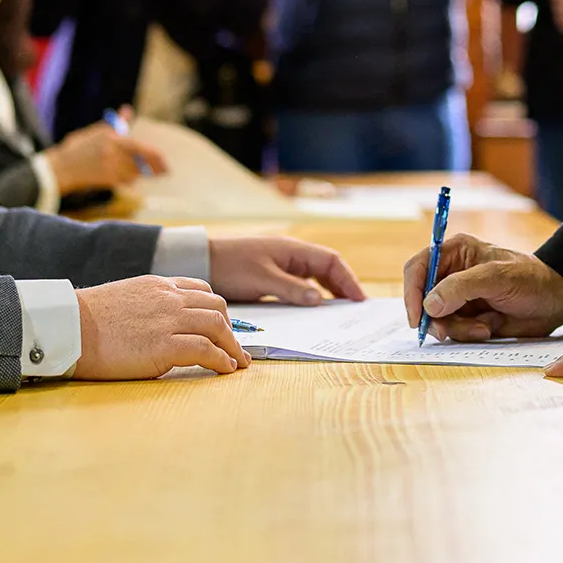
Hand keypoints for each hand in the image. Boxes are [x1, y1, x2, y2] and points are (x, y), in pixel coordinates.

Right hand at [46, 114, 166, 194]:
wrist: (62, 168)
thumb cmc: (79, 147)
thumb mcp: (96, 132)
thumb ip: (115, 123)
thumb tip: (127, 110)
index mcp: (111, 141)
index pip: (139, 147)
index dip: (154, 154)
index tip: (164, 158)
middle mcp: (113, 156)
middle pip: (141, 163)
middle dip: (156, 166)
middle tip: (166, 169)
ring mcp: (110, 170)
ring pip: (136, 173)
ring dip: (146, 172)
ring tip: (155, 172)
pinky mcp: (108, 181)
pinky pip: (127, 181)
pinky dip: (133, 179)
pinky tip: (134, 177)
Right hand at [74, 274, 249, 378]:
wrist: (68, 328)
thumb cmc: (85, 320)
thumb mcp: (123, 298)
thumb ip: (147, 305)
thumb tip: (157, 324)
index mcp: (157, 285)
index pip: (201, 290)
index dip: (216, 310)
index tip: (221, 326)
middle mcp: (168, 298)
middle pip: (216, 307)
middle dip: (230, 329)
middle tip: (234, 348)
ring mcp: (168, 320)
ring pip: (217, 326)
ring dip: (232, 346)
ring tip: (236, 362)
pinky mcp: (164, 346)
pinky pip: (206, 350)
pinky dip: (221, 360)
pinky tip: (224, 369)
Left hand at [207, 236, 365, 305]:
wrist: (203, 261)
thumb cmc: (232, 266)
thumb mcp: (263, 280)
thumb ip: (292, 289)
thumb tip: (320, 300)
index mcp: (293, 250)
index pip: (331, 261)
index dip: (348, 279)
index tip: (359, 299)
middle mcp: (291, 255)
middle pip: (326, 269)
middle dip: (342, 286)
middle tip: (355, 308)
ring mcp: (282, 264)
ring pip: (314, 277)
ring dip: (328, 291)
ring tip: (339, 312)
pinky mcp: (272, 275)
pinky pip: (299, 284)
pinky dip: (310, 296)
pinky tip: (311, 310)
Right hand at [405, 232, 562, 341]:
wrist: (554, 302)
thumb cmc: (531, 279)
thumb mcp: (497, 277)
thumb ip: (461, 287)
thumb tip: (429, 304)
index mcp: (455, 252)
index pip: (418, 267)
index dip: (412, 291)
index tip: (418, 317)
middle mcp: (452, 273)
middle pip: (423, 298)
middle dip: (436, 318)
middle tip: (446, 332)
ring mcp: (459, 297)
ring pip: (437, 319)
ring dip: (457, 328)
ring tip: (485, 326)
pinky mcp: (468, 317)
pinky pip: (453, 331)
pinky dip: (468, 334)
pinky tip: (489, 328)